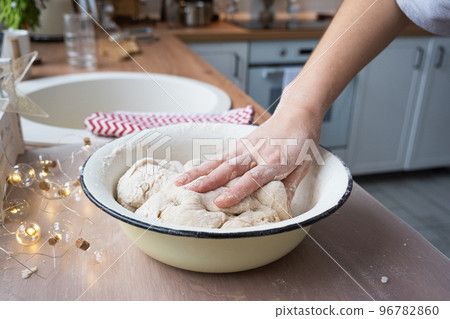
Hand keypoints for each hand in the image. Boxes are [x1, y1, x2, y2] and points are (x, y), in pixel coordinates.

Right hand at [174, 105, 322, 207]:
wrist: (298, 112)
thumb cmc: (302, 141)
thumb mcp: (304, 166)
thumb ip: (290, 187)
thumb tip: (283, 211)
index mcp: (275, 162)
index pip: (253, 179)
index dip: (236, 191)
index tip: (221, 202)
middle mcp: (256, 154)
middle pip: (229, 169)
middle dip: (207, 181)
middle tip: (189, 192)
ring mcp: (245, 147)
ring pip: (218, 161)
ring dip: (198, 173)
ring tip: (180, 183)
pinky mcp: (239, 143)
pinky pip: (219, 156)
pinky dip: (204, 164)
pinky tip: (191, 172)